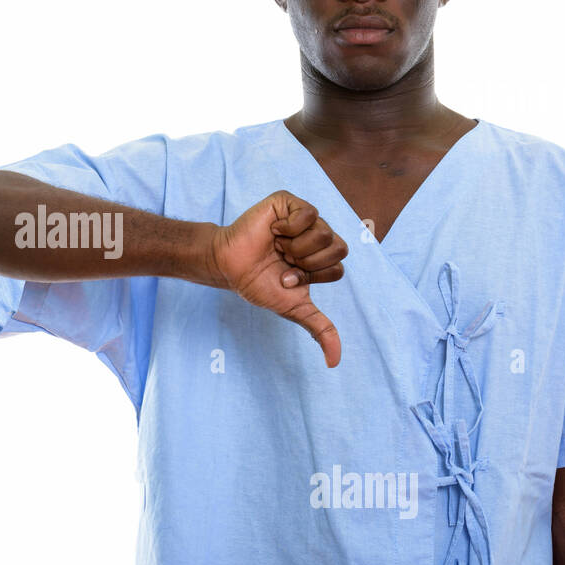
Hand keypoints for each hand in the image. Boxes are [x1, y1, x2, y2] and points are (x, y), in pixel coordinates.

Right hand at [207, 190, 347, 367]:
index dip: (311, 276)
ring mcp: (304, 218)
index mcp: (322, 259)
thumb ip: (319, 329)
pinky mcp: (289, 203)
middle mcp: (317, 237)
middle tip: (282, 262)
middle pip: (337, 249)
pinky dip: (290, 229)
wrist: (228, 266)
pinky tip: (273, 232)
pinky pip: (308, 214)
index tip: (287, 278)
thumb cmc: (258, 284)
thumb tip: (334, 362)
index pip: (337, 268)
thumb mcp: (294, 308)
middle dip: (306, 263)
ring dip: (295, 247)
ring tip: (276, 247)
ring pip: (324, 232)